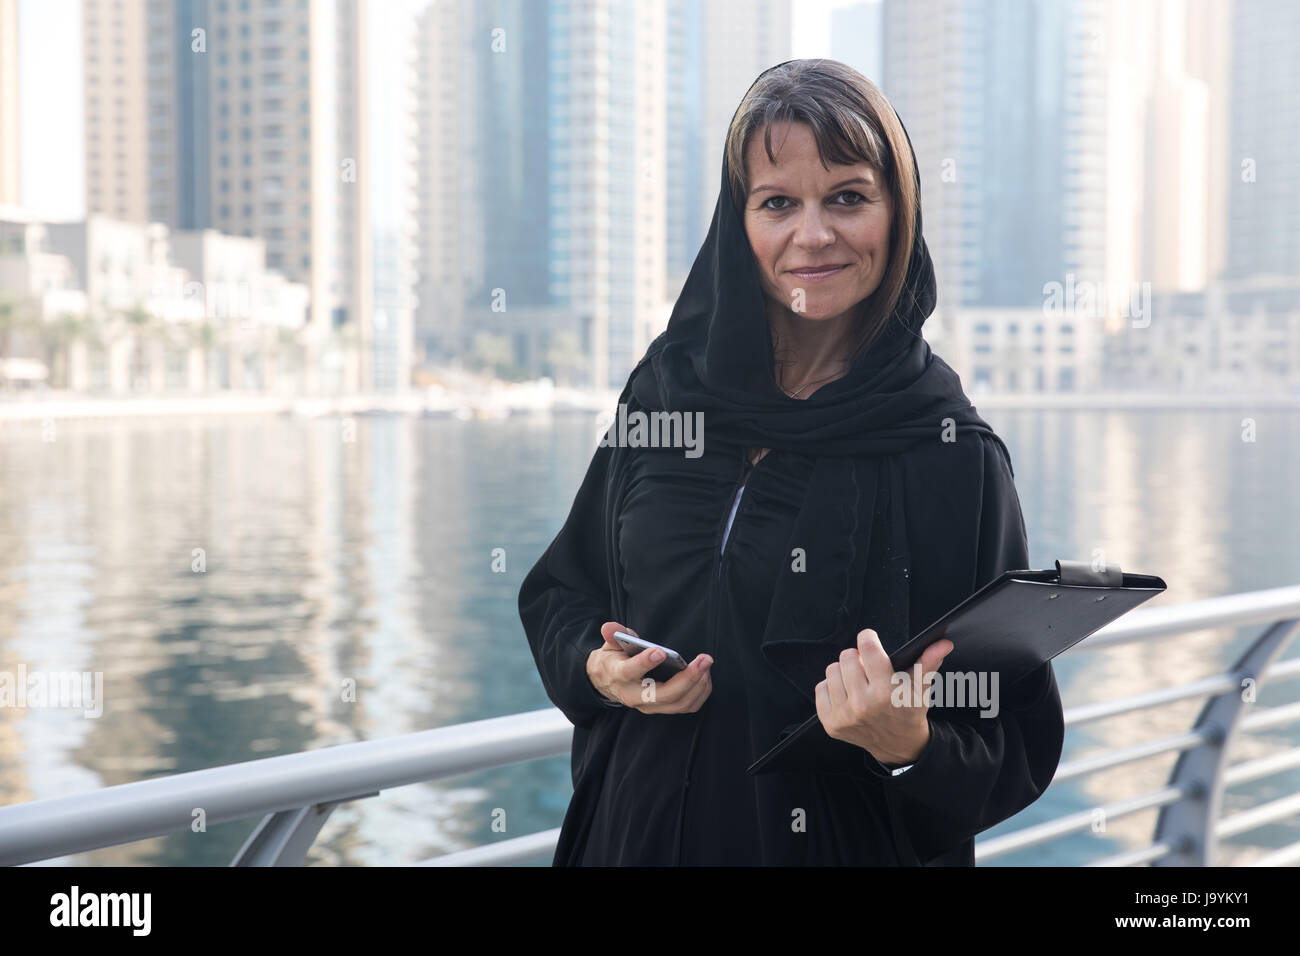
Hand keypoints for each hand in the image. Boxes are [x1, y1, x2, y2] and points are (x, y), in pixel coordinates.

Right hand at [587, 622, 712, 713]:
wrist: (608, 683)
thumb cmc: (615, 660)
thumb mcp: (610, 645)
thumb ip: (613, 635)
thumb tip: (609, 628)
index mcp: (619, 676)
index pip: (630, 672)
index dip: (645, 662)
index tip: (661, 651)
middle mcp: (634, 696)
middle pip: (664, 694)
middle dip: (688, 678)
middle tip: (704, 659)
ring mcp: (649, 706)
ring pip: (678, 704)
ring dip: (697, 685)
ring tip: (705, 664)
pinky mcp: (662, 708)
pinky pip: (686, 706)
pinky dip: (699, 692)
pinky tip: (704, 675)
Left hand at [814, 628, 951, 765]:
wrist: (898, 746)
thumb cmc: (908, 712)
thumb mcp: (920, 688)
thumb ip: (928, 662)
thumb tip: (943, 643)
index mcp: (886, 693)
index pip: (867, 648)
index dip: (868, 638)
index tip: (870, 640)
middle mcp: (863, 705)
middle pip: (846, 657)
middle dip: (857, 658)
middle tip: (867, 669)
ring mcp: (845, 716)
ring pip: (832, 670)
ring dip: (844, 673)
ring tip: (858, 683)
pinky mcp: (831, 723)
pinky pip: (820, 688)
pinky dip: (832, 688)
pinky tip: (848, 695)